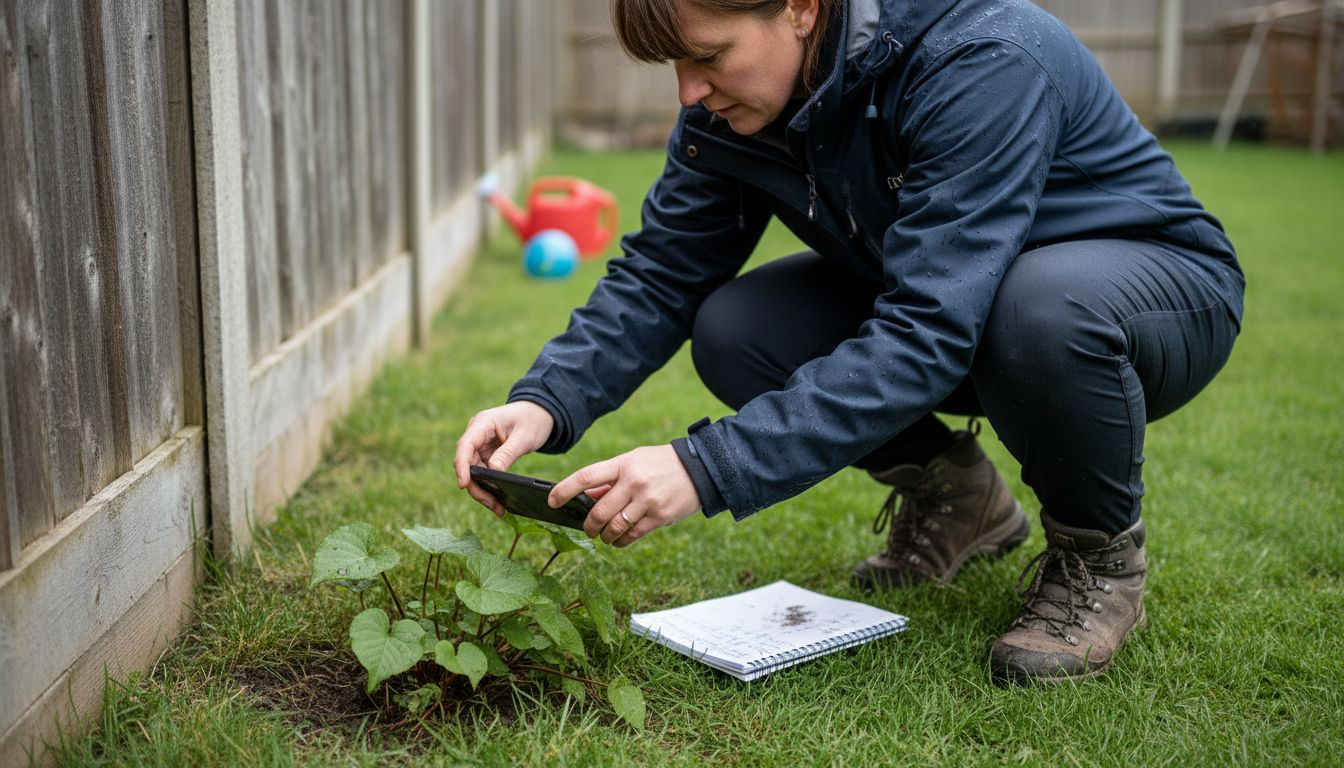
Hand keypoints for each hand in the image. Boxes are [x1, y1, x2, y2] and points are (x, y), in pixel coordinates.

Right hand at [454, 401, 554, 514]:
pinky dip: (488, 486)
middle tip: (493, 505)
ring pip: (472, 472)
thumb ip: (508, 453)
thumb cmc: (532, 420)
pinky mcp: (485, 454)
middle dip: (476, 486)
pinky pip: (481, 473)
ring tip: (498, 508)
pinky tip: (498, 500)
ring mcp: (479, 444)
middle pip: (466, 463)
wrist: (539, 413)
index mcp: (483, 423)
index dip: (462, 466)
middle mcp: (476, 434)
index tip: (463, 485)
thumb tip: (492, 472)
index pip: (466, 446)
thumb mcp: (524, 437)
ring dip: (482, 490)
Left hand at [549, 445, 700, 546]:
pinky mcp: (660, 516)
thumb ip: (611, 479)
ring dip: (604, 536)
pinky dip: (620, 542)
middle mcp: (634, 482)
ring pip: (614, 527)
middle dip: (588, 525)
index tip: (552, 501)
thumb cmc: (659, 464)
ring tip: (605, 535)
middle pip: (599, 511)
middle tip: (588, 528)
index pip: (586, 477)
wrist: (700, 468)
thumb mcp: (634, 462)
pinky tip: (618, 540)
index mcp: (623, 464)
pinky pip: (632, 535)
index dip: (565, 490)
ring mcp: (647, 500)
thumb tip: (586, 499)